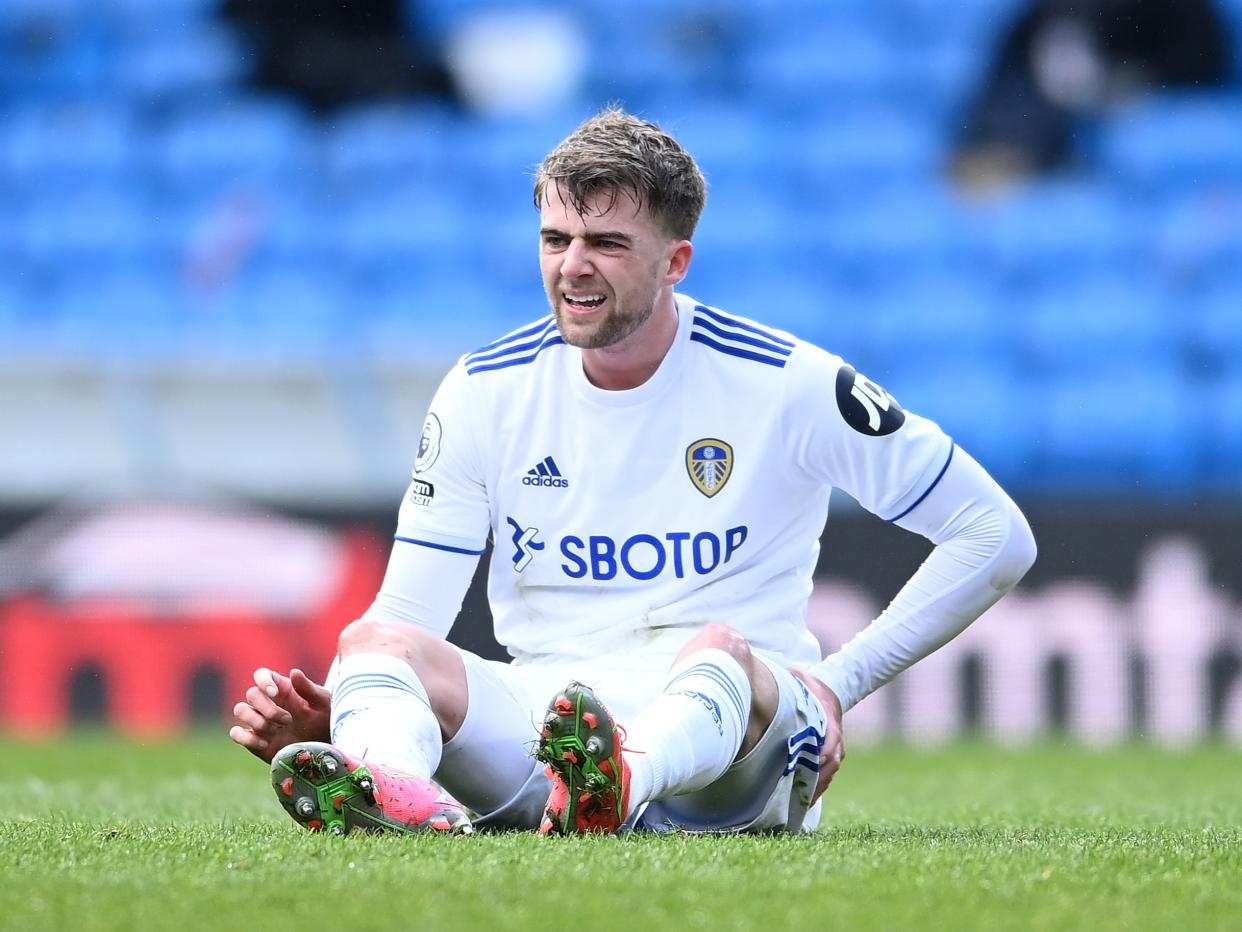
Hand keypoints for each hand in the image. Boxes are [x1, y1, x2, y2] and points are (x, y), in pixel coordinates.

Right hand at [228, 667, 331, 763]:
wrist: (323, 745)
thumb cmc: (324, 718)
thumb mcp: (322, 702)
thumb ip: (308, 688)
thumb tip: (294, 672)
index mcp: (282, 688)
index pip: (262, 675)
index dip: (263, 681)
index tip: (274, 693)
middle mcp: (267, 702)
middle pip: (251, 694)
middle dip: (268, 708)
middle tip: (288, 720)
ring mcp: (258, 720)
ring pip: (240, 710)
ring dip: (256, 721)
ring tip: (276, 731)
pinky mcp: (253, 739)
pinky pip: (236, 733)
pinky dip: (246, 738)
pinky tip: (265, 744)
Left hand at [789, 668, 844, 801]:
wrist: (828, 696)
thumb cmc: (812, 690)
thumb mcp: (805, 682)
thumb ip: (797, 678)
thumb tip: (788, 672)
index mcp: (830, 721)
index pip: (831, 742)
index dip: (822, 755)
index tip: (812, 765)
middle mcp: (836, 738)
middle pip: (831, 763)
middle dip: (818, 778)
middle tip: (803, 792)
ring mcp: (836, 749)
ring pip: (830, 772)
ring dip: (817, 786)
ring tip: (802, 803)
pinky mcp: (832, 757)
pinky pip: (827, 775)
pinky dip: (817, 787)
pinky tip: (805, 800)